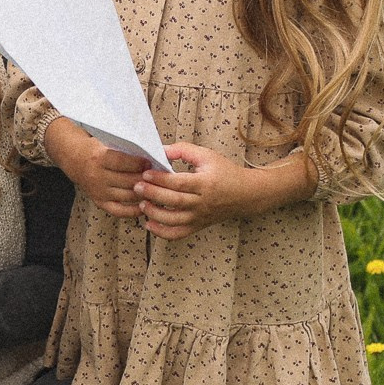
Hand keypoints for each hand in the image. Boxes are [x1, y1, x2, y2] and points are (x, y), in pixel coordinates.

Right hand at [46, 117, 148, 219]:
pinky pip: (119, 211)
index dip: (140, 163)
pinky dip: (133, 211)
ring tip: (155, 188)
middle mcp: (97, 177)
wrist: (76, 160)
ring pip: (128, 196)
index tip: (151, 162)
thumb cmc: (97, 150)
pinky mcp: (100, 202)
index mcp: (99, 158)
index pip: (123, 162)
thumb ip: (128, 149)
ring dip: (144, 193)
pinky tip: (144, 205)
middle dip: (145, 178)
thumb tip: (154, 153)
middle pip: (128, 180)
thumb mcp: (108, 144)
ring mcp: (98, 192)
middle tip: (157, 176)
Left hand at [135, 142, 317, 240]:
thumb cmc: (225, 172)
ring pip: (174, 221)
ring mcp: (200, 217)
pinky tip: (149, 223)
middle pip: (174, 201)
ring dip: (154, 214)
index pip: (179, 183)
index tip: (145, 173)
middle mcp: (202, 203)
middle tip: (137, 187)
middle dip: (152, 194)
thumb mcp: (207, 156)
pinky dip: (162, 232)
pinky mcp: (198, 225)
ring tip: (142, 204)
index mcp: (205, 183)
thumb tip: (161, 150)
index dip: (160, 179)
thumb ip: (184, 150)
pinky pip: (178, 234)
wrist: (246, 194)